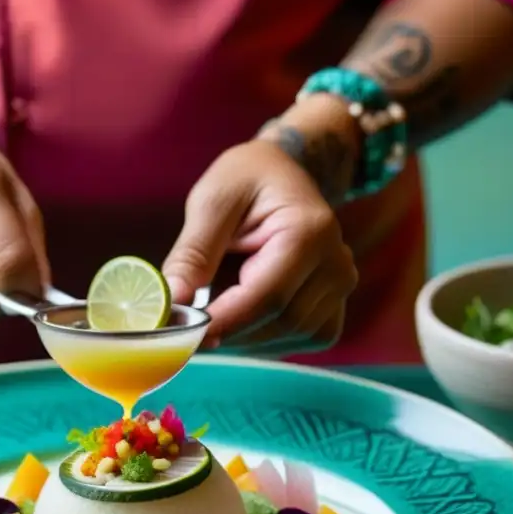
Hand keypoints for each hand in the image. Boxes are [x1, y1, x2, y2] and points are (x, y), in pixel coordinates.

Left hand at [163, 139, 357, 352]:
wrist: (284, 174)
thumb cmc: (246, 180)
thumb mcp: (212, 202)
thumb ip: (193, 252)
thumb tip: (172, 301)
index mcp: (310, 233)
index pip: (268, 297)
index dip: (224, 321)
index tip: (183, 334)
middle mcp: (337, 264)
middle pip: (279, 322)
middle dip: (228, 331)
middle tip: (185, 326)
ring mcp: (341, 289)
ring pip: (287, 337)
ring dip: (243, 336)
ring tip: (215, 307)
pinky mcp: (333, 308)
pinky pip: (298, 339)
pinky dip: (262, 338)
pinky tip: (241, 316)